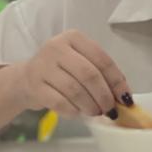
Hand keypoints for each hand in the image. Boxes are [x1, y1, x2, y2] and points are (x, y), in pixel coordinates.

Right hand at [14, 30, 130, 118]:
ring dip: (90, 105)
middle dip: (104, 96)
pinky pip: (59, 102)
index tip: (125, 98)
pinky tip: (77, 113)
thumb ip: (100, 74)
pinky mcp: (34, 86)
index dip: (117, 81)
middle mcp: (56, 47)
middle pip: (89, 75)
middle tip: (110, 110)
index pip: (102, 59)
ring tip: (96, 112)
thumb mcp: (80, 62)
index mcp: (74, 38)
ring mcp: (42, 66)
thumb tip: (123, 96)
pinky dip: (73, 111)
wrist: (25, 79)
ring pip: (75, 90)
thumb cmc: (61, 71)